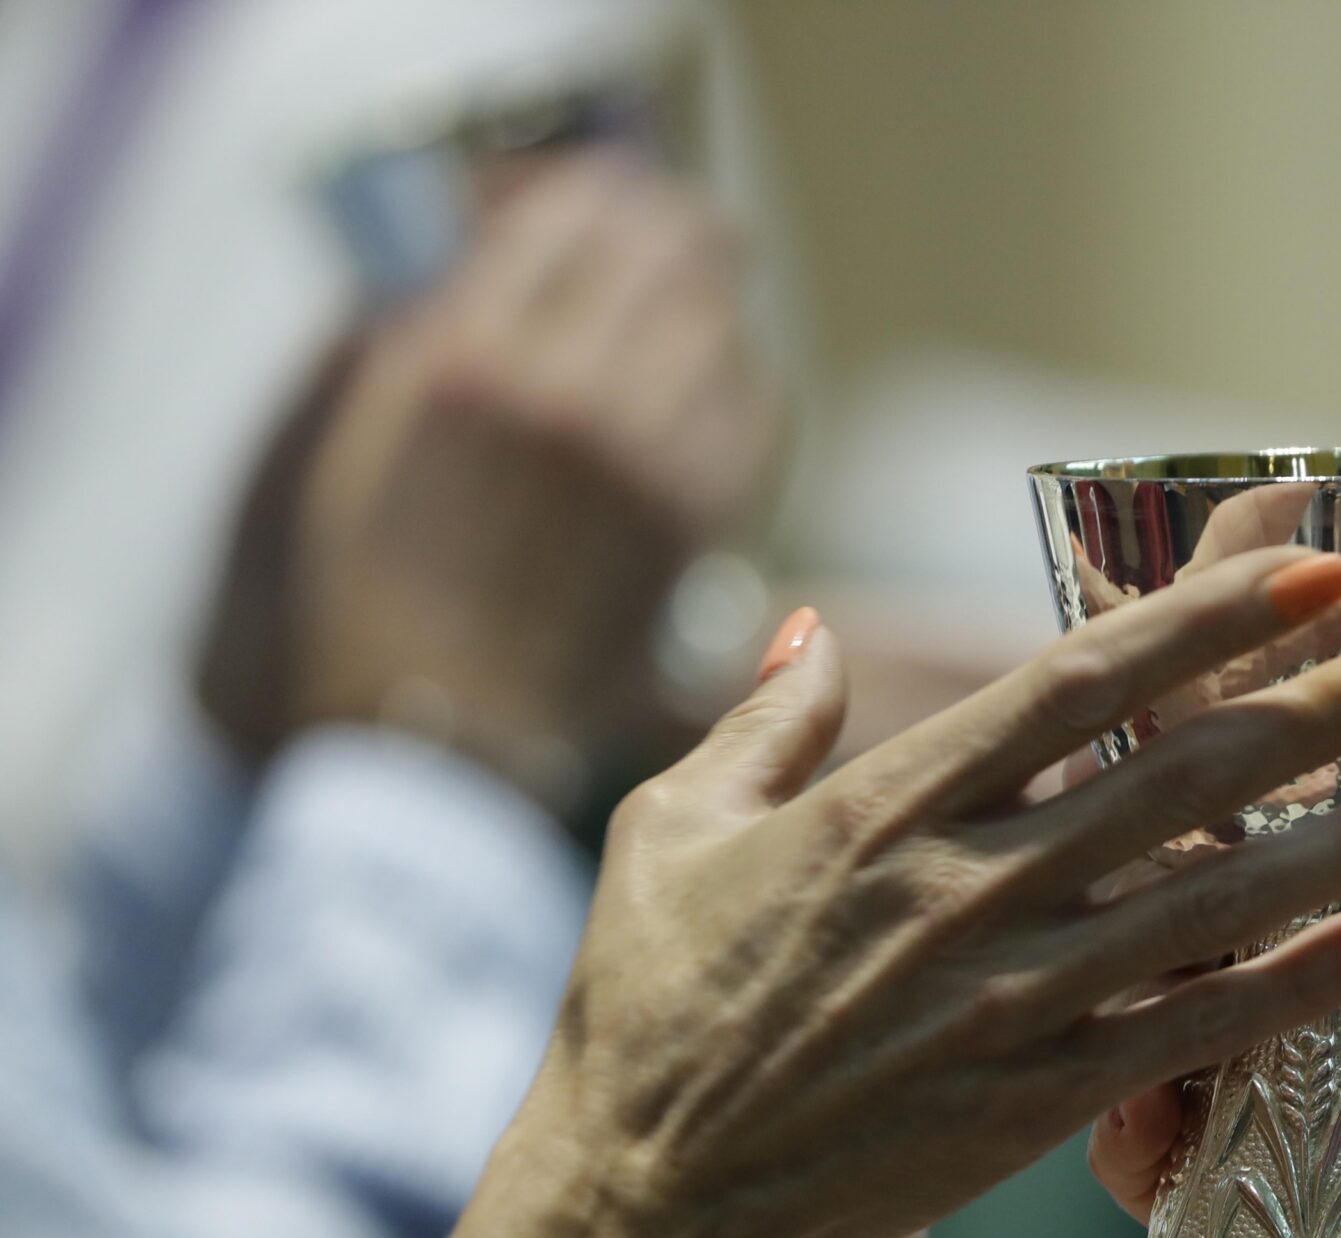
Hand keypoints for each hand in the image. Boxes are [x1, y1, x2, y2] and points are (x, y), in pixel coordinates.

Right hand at [283, 150, 782, 801]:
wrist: (436, 718)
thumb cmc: (379, 577)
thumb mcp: (359, 422)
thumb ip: (420, 314)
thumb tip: (491, 233)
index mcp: (467, 356)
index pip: (573, 204)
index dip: (581, 190)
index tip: (569, 208)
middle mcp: (568, 394)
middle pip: (672, 243)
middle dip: (663, 232)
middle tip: (650, 244)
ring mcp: (646, 458)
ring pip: (725, 318)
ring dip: (704, 306)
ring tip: (671, 321)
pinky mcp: (699, 518)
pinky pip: (756, 407)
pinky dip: (740, 383)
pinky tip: (706, 395)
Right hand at [521, 541, 1340, 1237]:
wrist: (639, 1199)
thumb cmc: (641, 1011)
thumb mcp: (666, 832)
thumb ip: (761, 728)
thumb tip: (812, 631)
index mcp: (887, 804)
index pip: (1082, 680)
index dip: (1211, 616)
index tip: (1321, 563)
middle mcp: (969, 886)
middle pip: (1187, 774)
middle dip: (1336, 704)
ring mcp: (1012, 996)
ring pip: (1220, 897)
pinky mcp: (1037, 1102)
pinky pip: (1194, 1031)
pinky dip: (1297, 983)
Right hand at [1091, 806, 1340, 1237]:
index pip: (1268, 862)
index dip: (1234, 815)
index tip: (1209, 757)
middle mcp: (1278, 1022)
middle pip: (1178, 940)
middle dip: (1152, 901)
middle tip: (1140, 867)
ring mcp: (1237, 1113)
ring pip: (1133, 1041)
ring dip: (1122, 1006)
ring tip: (1134, 979)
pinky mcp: (1214, 1211)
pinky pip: (1135, 1163)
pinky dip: (1122, 1129)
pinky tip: (1141, 1103)